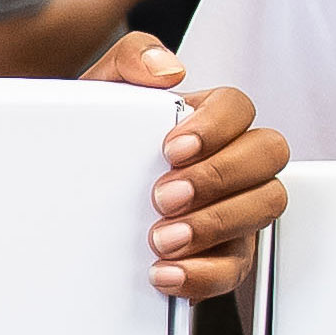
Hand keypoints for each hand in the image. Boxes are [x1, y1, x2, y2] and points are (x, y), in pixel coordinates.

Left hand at [79, 33, 286, 300]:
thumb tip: (167, 69)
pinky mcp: (224, 254)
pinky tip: (165, 273)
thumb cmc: (101, 140)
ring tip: (161, 238)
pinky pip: (236, 267)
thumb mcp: (102, 93)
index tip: (172, 148)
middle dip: (218, 177)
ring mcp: (236, 207)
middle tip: (165, 196)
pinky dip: (203, 274)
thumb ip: (131, 60)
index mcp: (208, 118)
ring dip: (215, 224)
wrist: (67, 195)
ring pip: (266, 206)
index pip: (239, 107)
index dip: (215, 127)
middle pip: (268, 155)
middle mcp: (233, 160)